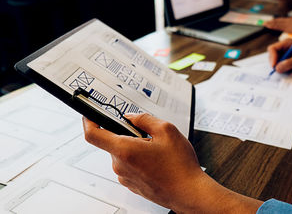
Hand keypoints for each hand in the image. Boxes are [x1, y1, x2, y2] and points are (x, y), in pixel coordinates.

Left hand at [82, 114, 262, 212]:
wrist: (188, 193)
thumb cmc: (180, 166)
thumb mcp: (167, 130)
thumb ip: (145, 119)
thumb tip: (131, 117)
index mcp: (125, 150)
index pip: (93, 135)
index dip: (88, 121)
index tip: (89, 114)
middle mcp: (120, 166)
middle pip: (112, 142)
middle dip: (127, 134)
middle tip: (147, 135)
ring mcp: (125, 177)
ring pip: (122, 153)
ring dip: (135, 147)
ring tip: (156, 151)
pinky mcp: (131, 184)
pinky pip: (128, 165)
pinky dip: (138, 159)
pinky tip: (156, 161)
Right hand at [267, 39, 291, 72]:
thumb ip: (288, 64)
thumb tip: (277, 68)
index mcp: (286, 43)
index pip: (272, 49)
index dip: (272, 57)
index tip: (274, 66)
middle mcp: (284, 47)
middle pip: (272, 55)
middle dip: (275, 63)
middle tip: (280, 70)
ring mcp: (284, 54)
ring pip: (276, 62)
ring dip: (280, 67)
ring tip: (290, 69)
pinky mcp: (286, 60)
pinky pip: (280, 66)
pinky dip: (284, 69)